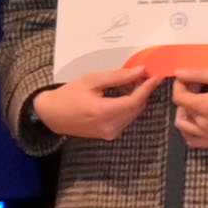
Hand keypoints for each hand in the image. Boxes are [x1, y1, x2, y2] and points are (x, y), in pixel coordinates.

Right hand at [36, 72, 155, 142]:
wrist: (51, 115)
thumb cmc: (68, 96)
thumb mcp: (92, 80)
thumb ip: (118, 77)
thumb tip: (139, 72)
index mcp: (103, 112)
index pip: (135, 100)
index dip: (148, 88)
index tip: (156, 76)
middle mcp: (109, 126)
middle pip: (137, 108)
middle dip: (143, 92)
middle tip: (144, 77)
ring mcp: (109, 133)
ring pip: (134, 114)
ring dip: (136, 100)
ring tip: (133, 84)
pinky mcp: (109, 135)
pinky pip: (126, 120)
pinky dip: (129, 108)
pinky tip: (124, 97)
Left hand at [164, 62, 207, 149]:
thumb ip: (199, 74)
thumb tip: (178, 72)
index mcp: (207, 106)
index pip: (178, 97)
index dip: (179, 85)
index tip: (187, 79)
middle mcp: (206, 125)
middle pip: (181, 111)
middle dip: (184, 97)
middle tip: (198, 88)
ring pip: (184, 128)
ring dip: (184, 115)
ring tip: (197, 105)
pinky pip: (194, 142)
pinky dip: (190, 132)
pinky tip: (199, 121)